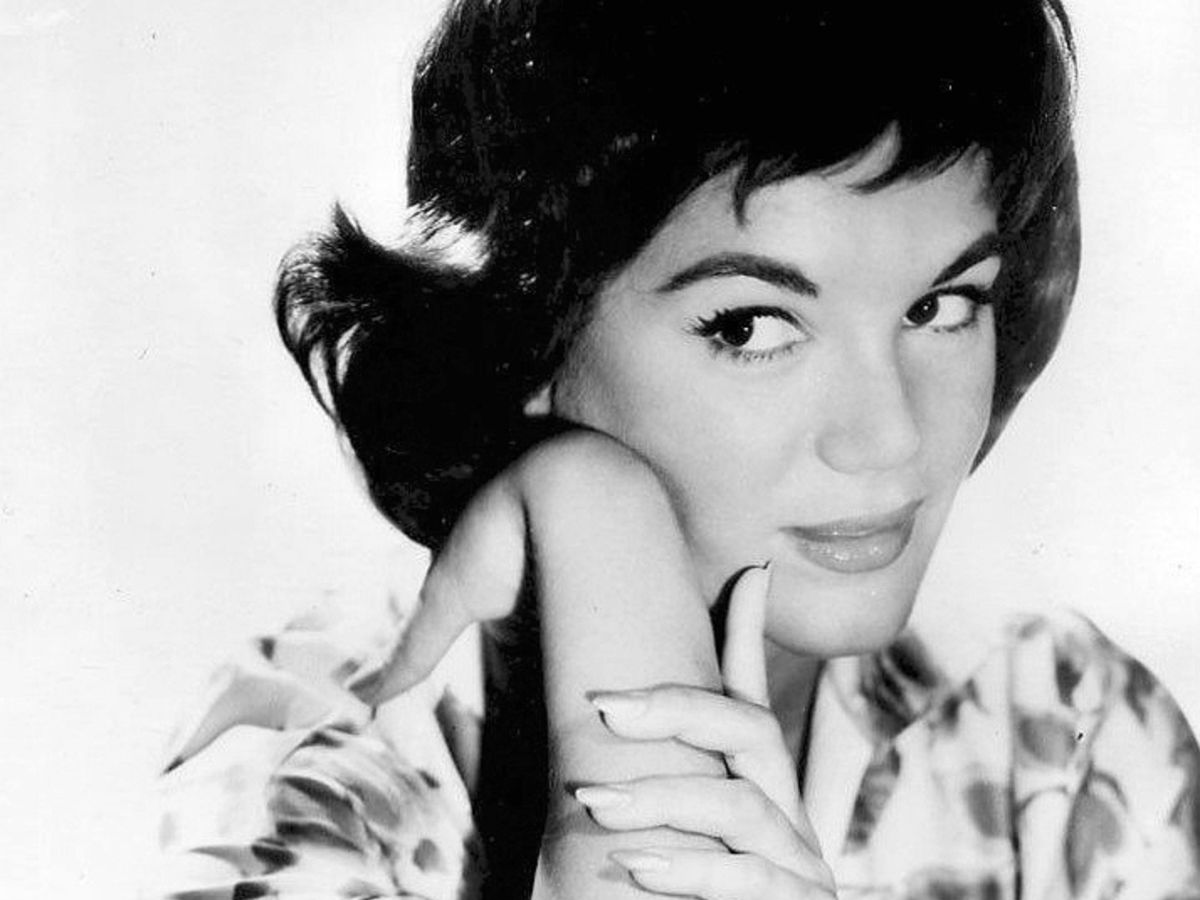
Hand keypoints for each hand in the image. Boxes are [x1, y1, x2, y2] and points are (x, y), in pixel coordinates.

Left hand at [577, 566, 836, 898]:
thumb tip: (548, 708)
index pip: (747, 699)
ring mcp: (796, 866)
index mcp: (751, 788)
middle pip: (748, 730)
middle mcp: (782, 815)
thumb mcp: (651, 836)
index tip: (747, 572)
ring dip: (667, 799)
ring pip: (743, 805)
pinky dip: (694, 870)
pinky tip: (641, 868)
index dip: (745, 634)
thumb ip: (630, 773)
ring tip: (596, 806)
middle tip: (601, 709)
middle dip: (678, 709)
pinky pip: (751, 878)